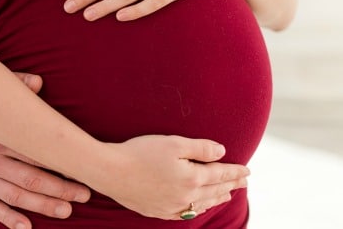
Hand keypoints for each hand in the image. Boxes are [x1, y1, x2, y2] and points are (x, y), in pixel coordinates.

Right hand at [0, 72, 89, 228]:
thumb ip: (13, 86)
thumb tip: (39, 83)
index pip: (37, 152)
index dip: (62, 162)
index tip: (83, 167)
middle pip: (32, 178)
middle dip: (61, 187)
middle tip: (85, 194)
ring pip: (15, 195)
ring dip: (42, 204)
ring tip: (66, 210)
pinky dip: (7, 218)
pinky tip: (25, 227)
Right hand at [88, 135, 248, 219]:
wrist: (110, 171)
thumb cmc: (140, 153)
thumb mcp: (173, 143)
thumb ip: (200, 148)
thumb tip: (222, 151)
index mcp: (192, 178)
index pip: (220, 174)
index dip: (235, 172)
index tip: (247, 171)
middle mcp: (185, 197)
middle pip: (214, 190)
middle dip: (231, 185)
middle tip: (244, 183)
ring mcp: (171, 206)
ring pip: (202, 204)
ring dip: (217, 198)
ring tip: (227, 195)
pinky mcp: (157, 211)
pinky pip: (185, 213)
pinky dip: (197, 209)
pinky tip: (198, 206)